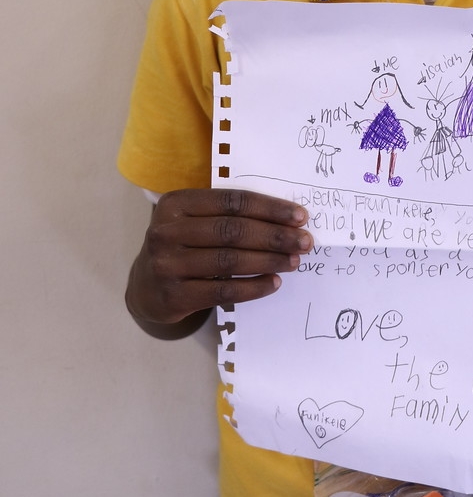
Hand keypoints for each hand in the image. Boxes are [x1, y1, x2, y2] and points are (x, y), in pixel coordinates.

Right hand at [126, 188, 312, 334]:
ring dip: (268, 261)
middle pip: (233, 231)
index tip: (299, 216)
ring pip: (229, 261)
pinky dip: (253, 287)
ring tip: (293, 261)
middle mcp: (167, 231)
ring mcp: (167, 264)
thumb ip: (228, 214)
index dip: (269, 208)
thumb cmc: (182, 245)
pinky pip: (223, 291)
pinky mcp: (174, 295)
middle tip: (304, 241)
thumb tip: (285, 219)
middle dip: (275, 235)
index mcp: (176, 203)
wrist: (145, 287)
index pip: (232, 201)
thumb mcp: (193, 220)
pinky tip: (273, 282)